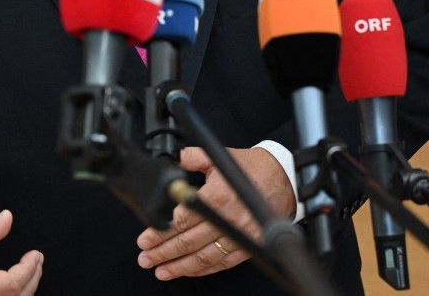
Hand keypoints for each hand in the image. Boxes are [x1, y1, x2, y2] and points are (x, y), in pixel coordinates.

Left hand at [136, 146, 295, 280]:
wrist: (283, 179)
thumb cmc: (251, 169)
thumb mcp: (218, 157)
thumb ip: (191, 158)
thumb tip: (172, 160)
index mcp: (217, 197)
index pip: (181, 220)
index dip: (160, 232)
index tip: (145, 239)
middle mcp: (227, 219)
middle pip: (188, 242)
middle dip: (163, 252)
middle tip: (145, 258)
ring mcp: (238, 235)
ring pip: (203, 257)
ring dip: (179, 266)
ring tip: (160, 270)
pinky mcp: (247, 246)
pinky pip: (221, 263)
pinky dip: (202, 269)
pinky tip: (187, 270)